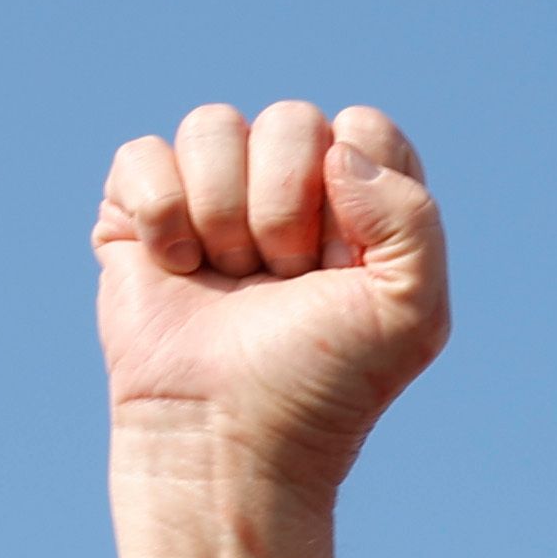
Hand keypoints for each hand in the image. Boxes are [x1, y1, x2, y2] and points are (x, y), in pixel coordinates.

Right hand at [91, 100, 449, 557]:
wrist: (231, 437)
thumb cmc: (325, 382)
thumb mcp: (412, 312)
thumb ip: (415, 218)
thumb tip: (338, 149)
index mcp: (361, 201)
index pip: (363, 128)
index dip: (352, 197)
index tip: (342, 270)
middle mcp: (288, 187)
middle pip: (290, 120)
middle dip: (285, 208)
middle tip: (283, 281)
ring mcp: (213, 195)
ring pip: (212, 126)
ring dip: (223, 213)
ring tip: (230, 279)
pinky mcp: (141, 213)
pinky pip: (142, 153)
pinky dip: (160, 214)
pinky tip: (175, 269)